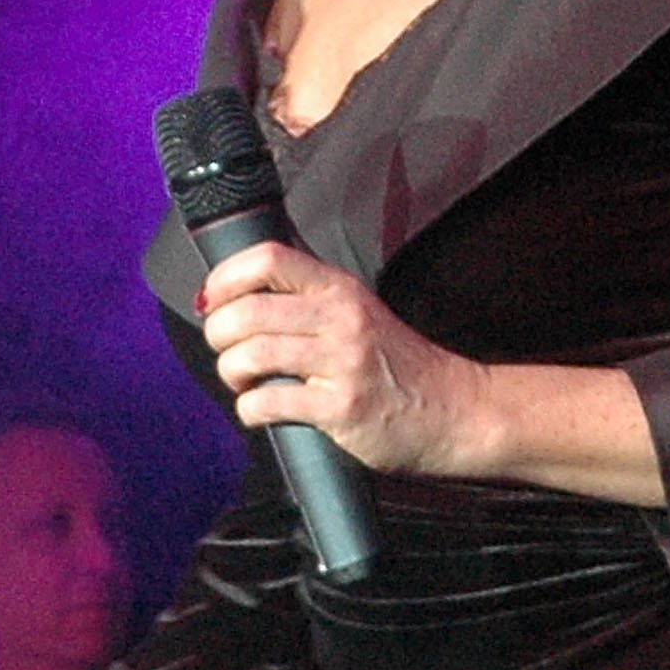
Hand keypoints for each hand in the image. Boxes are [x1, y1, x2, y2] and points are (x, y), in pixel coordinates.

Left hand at [195, 238, 492, 476]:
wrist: (456, 411)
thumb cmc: (398, 366)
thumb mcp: (358, 312)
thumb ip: (307, 301)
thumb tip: (235, 300)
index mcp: (340, 289)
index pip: (268, 258)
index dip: (225, 278)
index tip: (213, 301)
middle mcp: (341, 318)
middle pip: (247, 311)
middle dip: (218, 335)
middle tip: (225, 350)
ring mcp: (342, 363)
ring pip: (251, 355)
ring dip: (231, 372)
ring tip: (243, 381)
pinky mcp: (342, 408)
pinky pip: (268, 402)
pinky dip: (250, 409)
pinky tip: (261, 411)